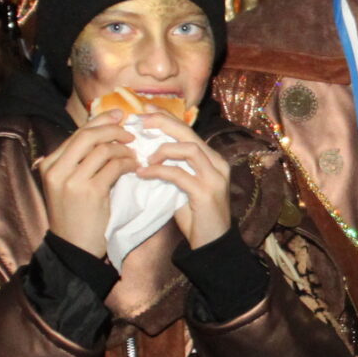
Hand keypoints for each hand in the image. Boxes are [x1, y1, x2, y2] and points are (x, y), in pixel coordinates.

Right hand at [37, 113, 142, 257]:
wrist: (73, 248)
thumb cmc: (75, 216)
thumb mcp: (67, 185)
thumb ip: (78, 161)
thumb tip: (102, 131)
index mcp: (49, 164)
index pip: (77, 133)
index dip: (99, 121)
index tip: (118, 116)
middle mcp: (57, 169)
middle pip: (88, 135)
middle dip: (113, 129)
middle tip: (131, 132)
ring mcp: (72, 180)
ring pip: (103, 149)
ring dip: (124, 149)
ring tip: (135, 154)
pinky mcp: (90, 192)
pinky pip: (114, 167)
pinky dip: (128, 163)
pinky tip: (135, 167)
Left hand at [130, 113, 233, 247]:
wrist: (212, 245)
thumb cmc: (196, 217)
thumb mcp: (183, 187)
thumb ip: (173, 169)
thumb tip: (145, 154)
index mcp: (212, 159)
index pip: (189, 130)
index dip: (167, 118)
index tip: (144, 111)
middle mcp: (217, 163)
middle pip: (189, 133)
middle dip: (163, 123)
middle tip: (140, 122)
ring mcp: (214, 177)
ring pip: (188, 149)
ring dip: (162, 150)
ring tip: (144, 158)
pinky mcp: (206, 193)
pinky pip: (179, 174)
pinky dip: (158, 171)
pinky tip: (143, 174)